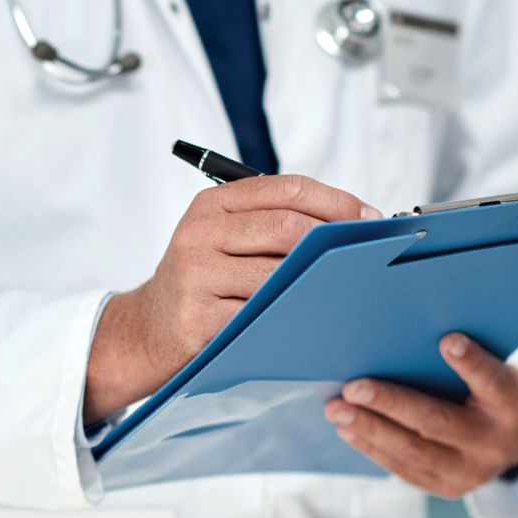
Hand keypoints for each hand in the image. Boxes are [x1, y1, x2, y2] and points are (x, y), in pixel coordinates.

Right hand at [85, 175, 381, 422]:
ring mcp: (197, 277)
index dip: (337, 202)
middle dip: (335, 242)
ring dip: (320, 283)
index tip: (370, 218)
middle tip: (366, 257)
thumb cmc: (201, 279)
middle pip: (287, 228)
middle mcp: (200, 234)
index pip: (287, 189)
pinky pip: (261, 317)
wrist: (148, 328)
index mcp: (211, 205)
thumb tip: (353, 223)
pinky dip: (294, 317)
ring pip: (278, 275)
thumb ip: (271, 221)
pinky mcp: (199, 320)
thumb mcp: (221, 236)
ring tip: (348, 289)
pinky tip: (314, 319)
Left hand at [324, 333, 517, 497]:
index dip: (471, 363)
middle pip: (436, 422)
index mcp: (511, 405)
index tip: (447, 340)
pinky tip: (348, 430)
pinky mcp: (448, 488)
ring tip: (337, 410)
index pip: (492, 381)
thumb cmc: (489, 390)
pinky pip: (404, 469)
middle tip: (352, 388)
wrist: (514, 440)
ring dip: (369, 429)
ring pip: (413, 452)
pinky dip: (373, 447)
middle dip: (389, 404)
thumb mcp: (493, 370)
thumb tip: (402, 339)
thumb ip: (462, 360)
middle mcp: (493, 443)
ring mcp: (471, 472)